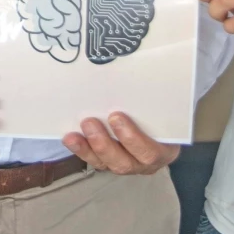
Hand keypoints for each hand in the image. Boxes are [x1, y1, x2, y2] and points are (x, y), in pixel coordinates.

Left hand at [63, 112, 179, 174]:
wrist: (161, 123)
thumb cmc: (162, 113)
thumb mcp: (164, 109)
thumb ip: (154, 101)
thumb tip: (151, 69)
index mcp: (163, 150)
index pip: (150, 151)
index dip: (132, 138)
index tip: (116, 117)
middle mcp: (144, 163)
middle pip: (124, 162)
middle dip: (104, 144)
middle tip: (89, 122)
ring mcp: (126, 164)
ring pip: (106, 164)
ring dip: (88, 149)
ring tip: (72, 136)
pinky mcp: (110, 162)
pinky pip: (95, 161)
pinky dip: (81, 150)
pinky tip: (69, 139)